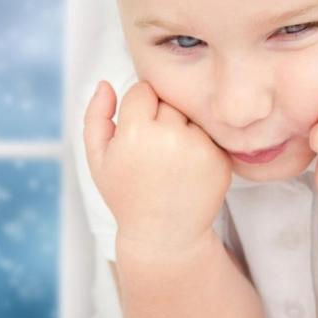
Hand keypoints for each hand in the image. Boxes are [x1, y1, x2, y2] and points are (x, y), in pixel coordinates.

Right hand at [83, 80, 233, 249]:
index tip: (136, 131)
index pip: (142, 89)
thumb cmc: (127, 194)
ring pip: (190, 113)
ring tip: (171, 158)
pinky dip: (200, 143)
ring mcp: (200, 148)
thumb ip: (95, 117)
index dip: (137, 109)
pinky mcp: (221, 159)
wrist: (165, 235)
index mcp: (136, 133)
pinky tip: (188, 168)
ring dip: (182, 127)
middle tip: (153, 148)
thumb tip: (105, 83)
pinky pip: (209, 132)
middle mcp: (171, 137)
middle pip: (168, 98)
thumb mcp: (98, 159)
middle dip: (161, 115)